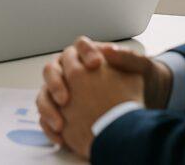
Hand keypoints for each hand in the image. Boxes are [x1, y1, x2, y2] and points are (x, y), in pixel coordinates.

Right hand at [37, 36, 169, 148]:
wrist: (139, 107)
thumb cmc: (139, 83)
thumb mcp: (140, 68)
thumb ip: (126, 57)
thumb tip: (109, 50)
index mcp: (86, 54)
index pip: (78, 47)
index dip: (84, 54)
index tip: (95, 65)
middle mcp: (70, 69)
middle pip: (52, 69)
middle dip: (56, 84)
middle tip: (67, 99)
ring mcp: (62, 90)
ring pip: (44, 94)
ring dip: (48, 108)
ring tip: (60, 123)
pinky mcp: (60, 110)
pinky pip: (46, 116)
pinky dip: (49, 126)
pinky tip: (59, 136)